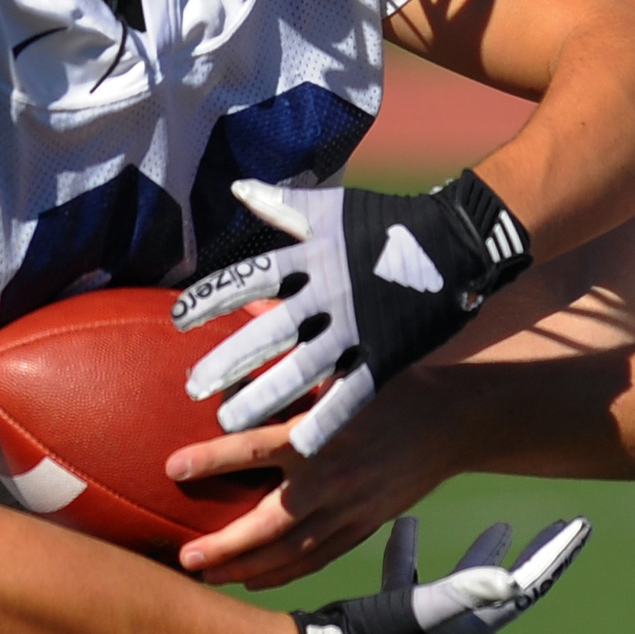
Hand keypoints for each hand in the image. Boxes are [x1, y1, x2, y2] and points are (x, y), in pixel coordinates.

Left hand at [168, 369, 464, 583]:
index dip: (211, 459)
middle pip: (267, 522)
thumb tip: (251, 303)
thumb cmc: (397, 384)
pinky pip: (318, 557)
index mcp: (320, 432)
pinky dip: (285, 573)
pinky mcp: (363, 525)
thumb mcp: (350, 361)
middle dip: (224, 544)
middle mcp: (331, 477)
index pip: (254, 449)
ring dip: (246, 568)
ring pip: (289, 551)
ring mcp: (349, 509)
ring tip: (207, 575)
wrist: (453, 421)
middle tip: (184, 556)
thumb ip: (296, 343)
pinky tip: (256, 579)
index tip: (173, 467)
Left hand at [172, 170, 530, 454]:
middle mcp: (328, 293)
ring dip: (263, 397)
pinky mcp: (385, 352)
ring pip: (301, 370)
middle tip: (193, 387)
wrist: (457, 239)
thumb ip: (285, 205)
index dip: (212, 299)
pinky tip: (299, 445)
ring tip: (229, 420)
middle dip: (228, 361)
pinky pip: (350, 393)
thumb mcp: (334, 207)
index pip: (250, 277)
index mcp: (313, 256)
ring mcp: (357, 326)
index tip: (178, 319)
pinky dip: (325, 419)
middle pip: (268, 333)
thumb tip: (238, 188)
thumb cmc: (389, 221)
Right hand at [294, 514, 588, 633]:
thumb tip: (514, 581)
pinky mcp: (384, 618)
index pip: (527, 585)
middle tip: (558, 525)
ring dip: (481, 553)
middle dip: (532, 554)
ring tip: (503, 526)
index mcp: (467, 624)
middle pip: (506, 583)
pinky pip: (406, 579)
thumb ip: (466, 592)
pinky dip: (409, 551)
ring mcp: (418, 623)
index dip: (556, 555)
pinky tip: (405, 522)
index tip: (581, 524)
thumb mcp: (420, 611)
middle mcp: (449, 625)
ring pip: (460, 580)